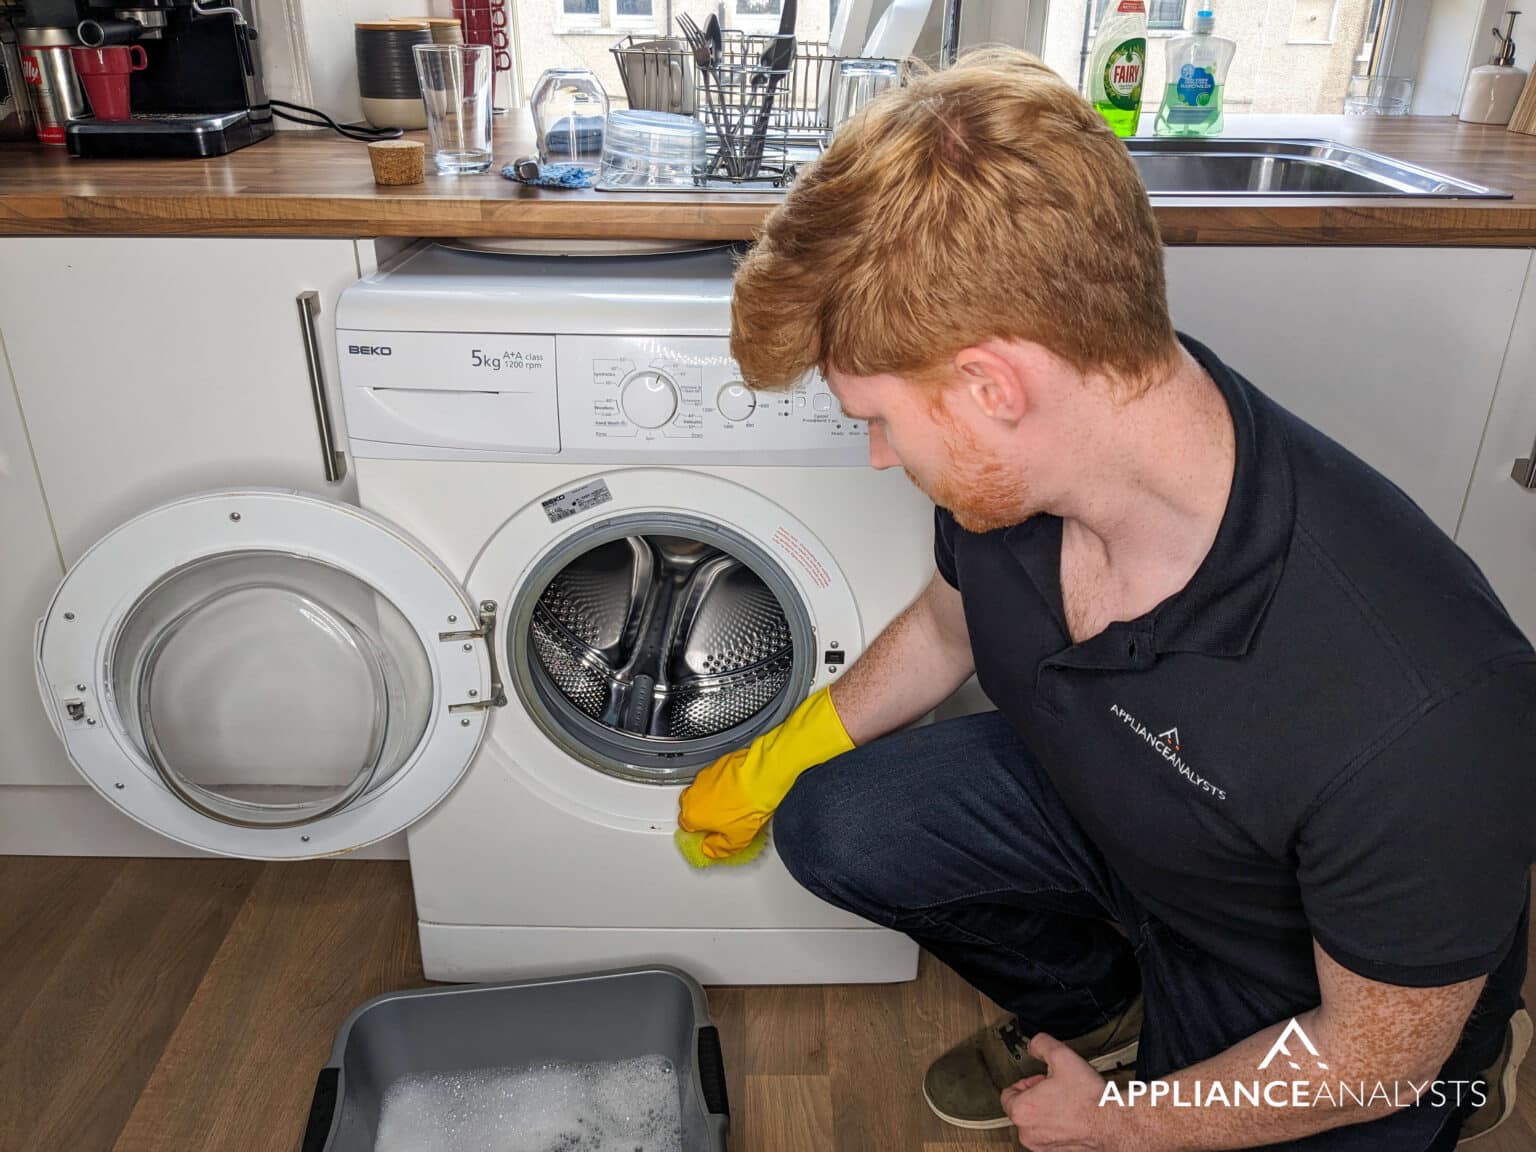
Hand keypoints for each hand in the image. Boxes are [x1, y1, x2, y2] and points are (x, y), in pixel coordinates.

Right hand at [677, 687, 852, 858]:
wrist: (764, 775)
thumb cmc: (750, 804)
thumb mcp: (737, 840)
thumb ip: (718, 848)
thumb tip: (711, 849)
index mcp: (692, 814)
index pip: (687, 827)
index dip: (702, 832)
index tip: (714, 834)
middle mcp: (693, 793)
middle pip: (692, 807)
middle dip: (705, 813)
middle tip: (726, 820)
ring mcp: (705, 776)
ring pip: (703, 791)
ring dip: (714, 797)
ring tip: (737, 804)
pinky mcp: (717, 763)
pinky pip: (716, 778)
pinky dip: (724, 783)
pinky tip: (740, 790)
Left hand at [1001, 1033, 1129, 1151]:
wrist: (1114, 1124)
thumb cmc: (1089, 1099)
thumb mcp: (1061, 1056)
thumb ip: (1041, 1044)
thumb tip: (1034, 1045)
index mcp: (1022, 1111)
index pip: (1008, 1093)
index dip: (1026, 1082)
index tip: (1040, 1080)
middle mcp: (1028, 1133)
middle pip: (1023, 1109)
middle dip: (1037, 1096)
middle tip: (1056, 1088)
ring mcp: (1043, 1147)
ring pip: (1037, 1124)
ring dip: (1048, 1112)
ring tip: (1067, 1101)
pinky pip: (1051, 1136)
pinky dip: (1059, 1127)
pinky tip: (1074, 1116)